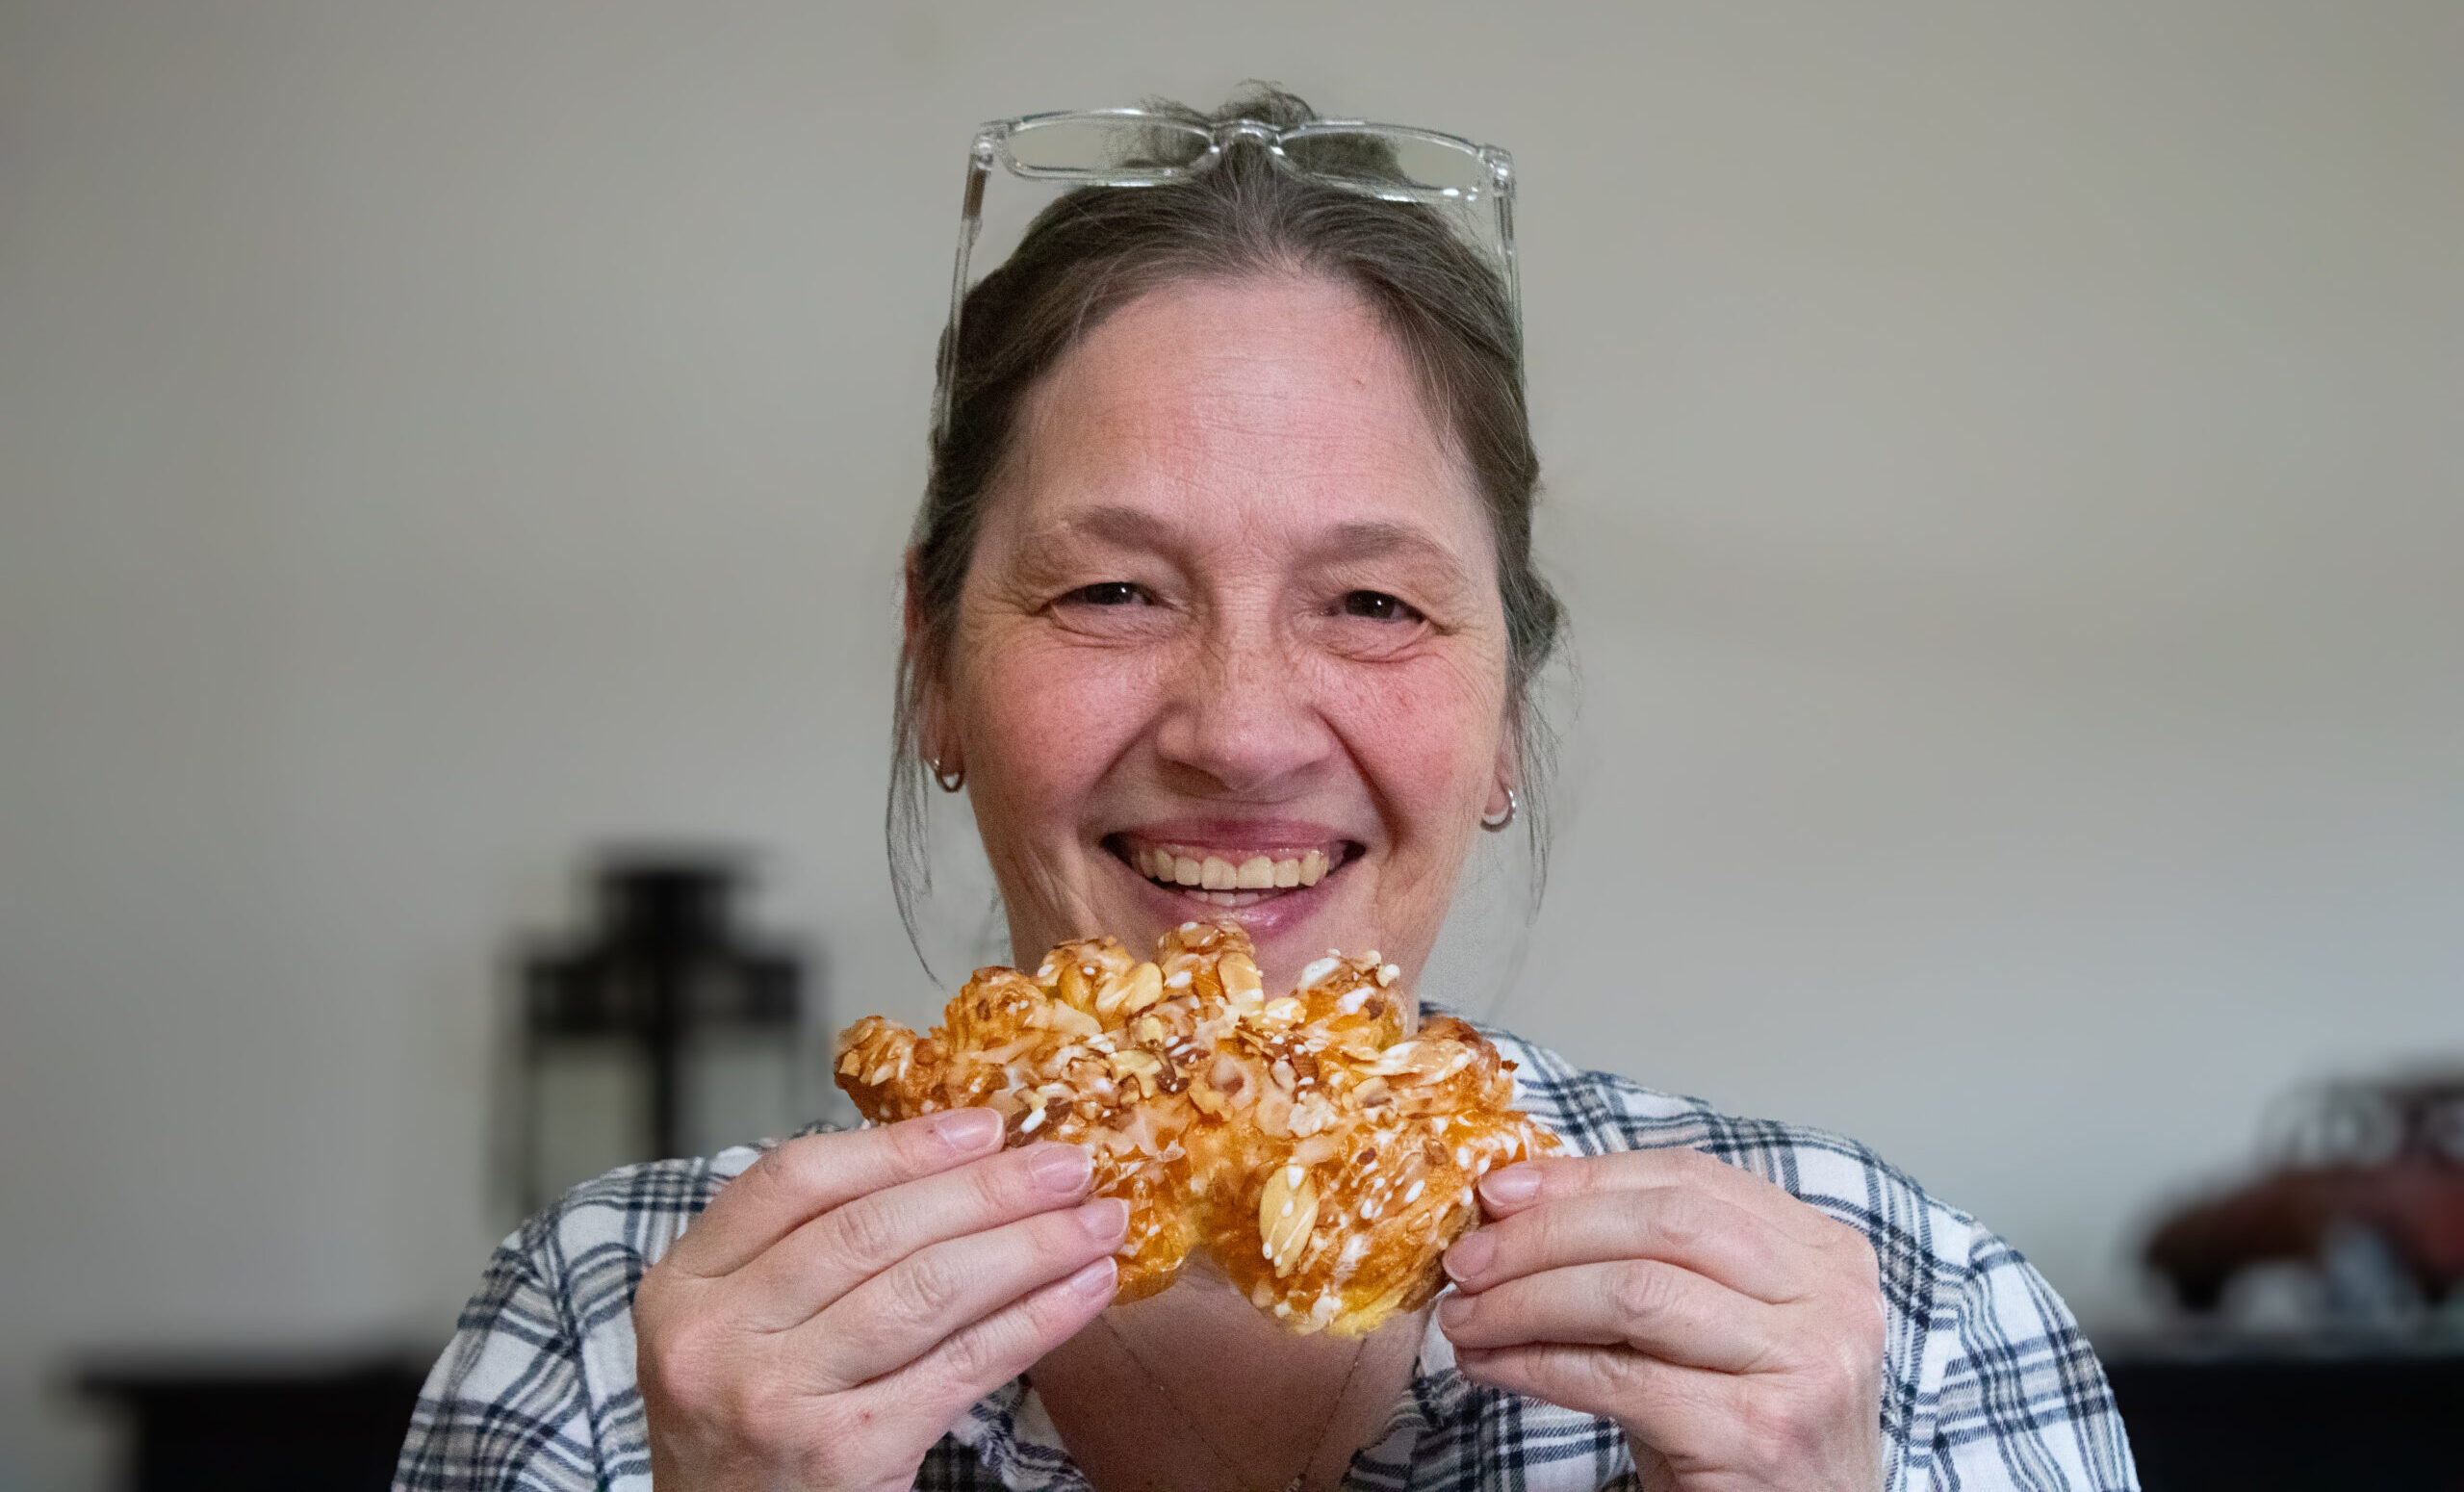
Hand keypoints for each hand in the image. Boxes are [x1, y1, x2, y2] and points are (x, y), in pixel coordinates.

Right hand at [634, 1111, 1127, 1491]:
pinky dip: (1036, 1319)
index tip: (983, 1124)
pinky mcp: (846, 1454)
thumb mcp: (735, 1332)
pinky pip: (963, 1365)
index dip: (897, 1146)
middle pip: (872, 1230)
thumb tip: (951, 1168)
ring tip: (1096, 1221)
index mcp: (682, 1287)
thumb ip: (804, 1254)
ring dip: (1029, 1245)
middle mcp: (717, 1339)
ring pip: (926, 1290)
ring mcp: (778, 1399)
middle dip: (986, 1188)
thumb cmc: (745, 1427)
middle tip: (1068, 1163)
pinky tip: (1084, 1290)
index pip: (794, 1181)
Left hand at [1437, 1149, 1884, 1491]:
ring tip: (1464, 1318)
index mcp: (1823, 1252)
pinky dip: (1535, 1364)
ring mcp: (1803, 1365)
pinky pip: (1618, 1377)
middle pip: (1660, 1225)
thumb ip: (1644, 1262)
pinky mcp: (1759, 1433)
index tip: (1498, 1192)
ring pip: (1634, 1293)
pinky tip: (1491, 1366)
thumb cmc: (1743, 1430)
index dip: (1582, 1179)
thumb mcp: (1708, 1329)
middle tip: (1465, 1260)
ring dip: (1525, 1301)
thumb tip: (1514, 1208)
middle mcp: (1830, 1299)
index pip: (1687, 1179)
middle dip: (1543, 1235)